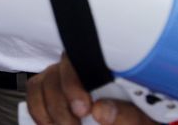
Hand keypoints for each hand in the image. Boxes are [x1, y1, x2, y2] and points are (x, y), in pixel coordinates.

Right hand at [26, 55, 154, 124]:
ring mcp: (64, 77)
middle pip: (57, 74)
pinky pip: (35, 93)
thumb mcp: (142, 118)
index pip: (80, 59)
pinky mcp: (51, 90)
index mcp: (107, 65)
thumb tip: (102, 111)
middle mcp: (81, 67)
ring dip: (50, 111)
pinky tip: (52, 124)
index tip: (82, 109)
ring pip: (42, 83)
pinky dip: (39, 112)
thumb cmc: (141, 115)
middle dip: (61, 105)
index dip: (74, 83)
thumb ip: (127, 115)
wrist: (134, 121)